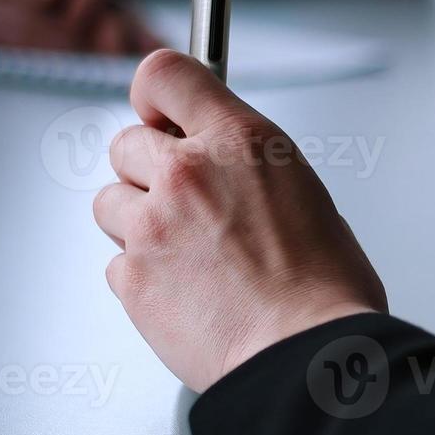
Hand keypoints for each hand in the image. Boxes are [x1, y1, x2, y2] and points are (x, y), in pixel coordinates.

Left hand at [95, 50, 386, 391]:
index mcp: (242, 143)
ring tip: (184, 253)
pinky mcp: (132, 278)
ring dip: (137, 220)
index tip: (161, 110)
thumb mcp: (306, 195)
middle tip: (182, 199)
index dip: (158, 94)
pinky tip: (184, 291)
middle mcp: (189, 174)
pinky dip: (142, 274)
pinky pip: (117, 262)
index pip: (167, 76)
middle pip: (126, 141)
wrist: (304, 358)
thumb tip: (232, 173)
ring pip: (109, 201)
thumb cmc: (325, 292)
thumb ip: (254, 171)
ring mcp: (153, 226)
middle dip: (148, 167)